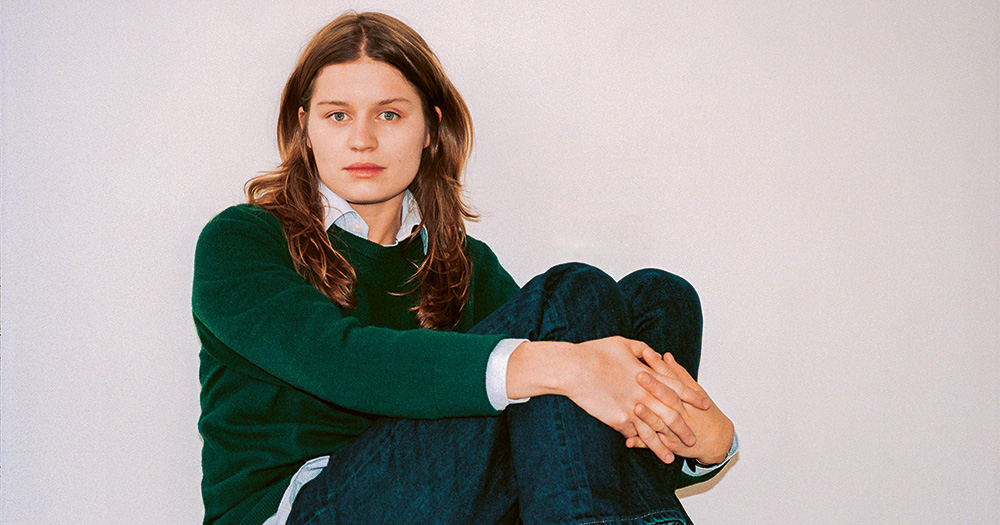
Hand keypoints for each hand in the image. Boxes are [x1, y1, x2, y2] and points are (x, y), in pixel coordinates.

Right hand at [505, 337, 710, 463]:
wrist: (573, 368)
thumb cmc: (595, 351)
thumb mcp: (622, 343)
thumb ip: (641, 349)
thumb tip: (652, 353)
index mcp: (647, 374)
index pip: (676, 388)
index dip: (692, 396)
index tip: (705, 404)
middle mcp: (643, 393)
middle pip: (670, 415)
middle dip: (683, 428)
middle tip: (694, 439)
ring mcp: (630, 408)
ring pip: (652, 432)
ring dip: (662, 446)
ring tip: (671, 458)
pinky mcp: (616, 419)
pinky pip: (632, 433)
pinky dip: (639, 443)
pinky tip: (645, 452)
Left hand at [626, 348, 733, 465]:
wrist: (717, 442)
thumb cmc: (704, 413)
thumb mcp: (696, 391)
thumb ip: (678, 374)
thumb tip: (666, 355)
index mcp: (687, 398)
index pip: (672, 379)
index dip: (660, 366)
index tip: (646, 353)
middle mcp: (682, 413)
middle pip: (668, 398)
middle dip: (654, 387)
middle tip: (638, 374)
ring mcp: (675, 430)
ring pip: (661, 423)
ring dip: (648, 416)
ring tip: (636, 407)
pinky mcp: (669, 445)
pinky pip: (653, 445)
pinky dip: (641, 443)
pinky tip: (629, 441)